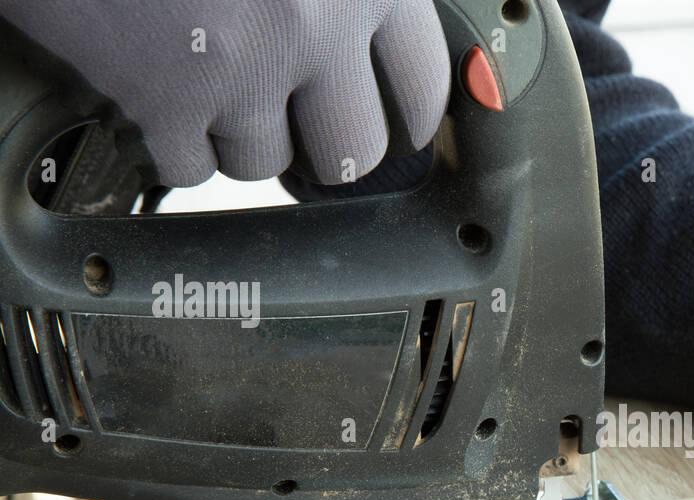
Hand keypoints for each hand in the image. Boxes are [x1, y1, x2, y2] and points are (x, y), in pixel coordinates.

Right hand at [0, 0, 449, 186]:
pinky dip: (170, 142)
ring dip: (238, 136)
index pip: (424, 82)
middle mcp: (314, 24)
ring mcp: (240, 70)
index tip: (401, 129)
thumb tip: (361, 48)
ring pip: (266, 163)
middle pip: (352, 148)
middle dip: (324, 143)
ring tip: (207, 81)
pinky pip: (188, 168)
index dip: (411, 114)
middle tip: (298, 124)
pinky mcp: (163, 102)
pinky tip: (157, 95)